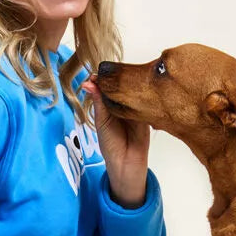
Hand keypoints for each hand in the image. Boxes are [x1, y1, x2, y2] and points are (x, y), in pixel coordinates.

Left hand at [82, 75, 149, 207]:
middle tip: (111, 73)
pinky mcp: (146, 112)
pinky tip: (136, 89)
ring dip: (128, 84)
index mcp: (108, 104)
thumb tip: (89, 82)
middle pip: (120, 84)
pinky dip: (140, 94)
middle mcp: (121, 103)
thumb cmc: (111, 145)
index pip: (106, 85)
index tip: (98, 73)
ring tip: (122, 79)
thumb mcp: (102, 121)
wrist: (126, 163)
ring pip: (132, 90)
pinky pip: (144, 100)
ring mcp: (135, 107)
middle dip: (116, 78)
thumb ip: (98, 101)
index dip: (102, 77)